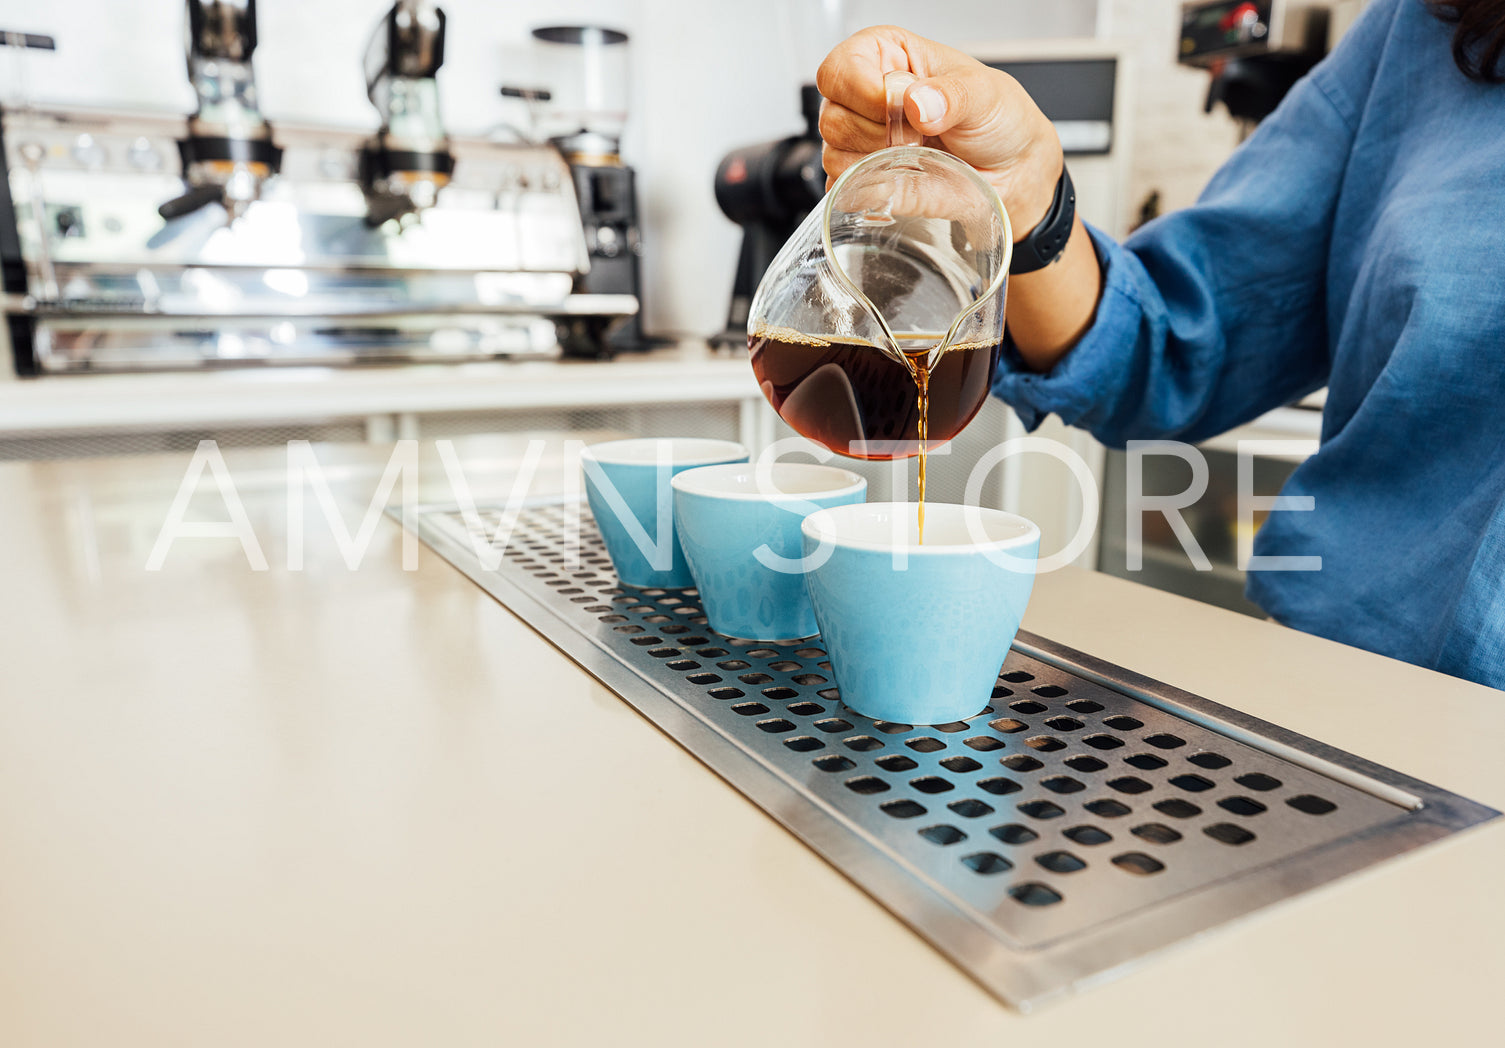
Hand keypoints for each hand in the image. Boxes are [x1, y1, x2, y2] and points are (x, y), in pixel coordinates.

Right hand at [817, 25, 1063, 236]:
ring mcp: (859, 141)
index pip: (840, 69)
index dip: (864, 93)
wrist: (1014, 170)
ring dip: (880, 164)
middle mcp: (864, 96)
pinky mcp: (863, 181)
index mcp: (886, 56)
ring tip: (920, 155)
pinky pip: (847, 191)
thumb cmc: (998, 119)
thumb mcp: (985, 95)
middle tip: (921, 135)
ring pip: (835, 157)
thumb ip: (953, 95)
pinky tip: (908, 179)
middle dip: (879, 134)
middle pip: (832, 118)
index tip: (903, 107)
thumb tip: (916, 103)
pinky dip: (875, 191)